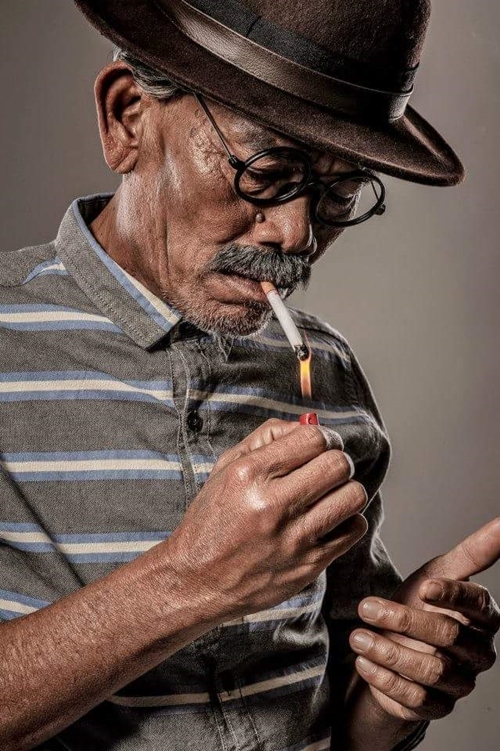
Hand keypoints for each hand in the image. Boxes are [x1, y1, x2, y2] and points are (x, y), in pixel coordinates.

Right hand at [165, 418, 367, 621]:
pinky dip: (348, 520)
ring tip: (330, 495)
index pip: (313, 438)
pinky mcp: (309, 564)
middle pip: (338, 464)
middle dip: (337, 461)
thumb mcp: (226, 469)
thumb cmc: (212, 521)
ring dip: (346, 490)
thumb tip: (308, 425)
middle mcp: (272, 504)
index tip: (321, 445)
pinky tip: (329, 520)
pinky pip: (354, 530)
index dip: (324, 437)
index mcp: (250, 475)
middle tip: (327, 469)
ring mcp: (293, 537)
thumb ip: (266, 438)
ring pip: (352, 496)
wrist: (198, 579)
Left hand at [349, 519, 499, 720]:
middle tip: (366, 607)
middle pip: (449, 637)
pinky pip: (415, 699)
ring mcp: (458, 683)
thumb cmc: (421, 602)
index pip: (477, 605)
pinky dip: (385, 679)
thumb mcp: (441, 571)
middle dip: (404, 620)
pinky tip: (363, 662)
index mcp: (483, 618)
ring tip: (357, 636)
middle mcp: (477, 653)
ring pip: (430, 670)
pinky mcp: (434, 707)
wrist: (392, 642)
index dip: (453, 596)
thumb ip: (474, 551)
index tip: (424, 587)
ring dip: (389, 652)